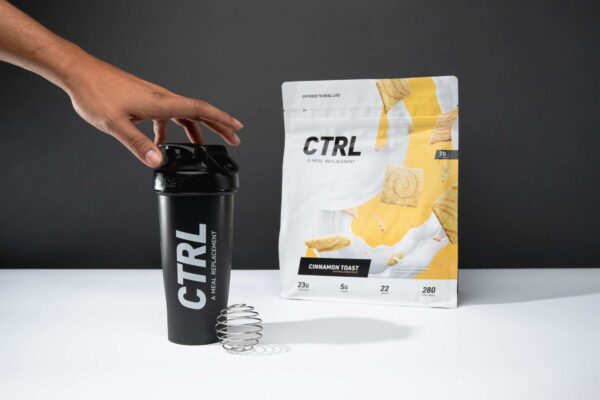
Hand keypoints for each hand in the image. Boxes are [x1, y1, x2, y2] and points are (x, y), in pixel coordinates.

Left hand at [64, 57, 242, 166]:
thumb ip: (138, 144)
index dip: (221, 119)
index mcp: (160, 102)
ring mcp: (153, 97)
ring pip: (183, 113)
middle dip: (217, 126)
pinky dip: (170, 129)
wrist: (79, 73)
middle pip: (198, 112)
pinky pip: (166, 115)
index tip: (236, 127)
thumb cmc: (95, 93)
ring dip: (195, 129)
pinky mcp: (143, 99)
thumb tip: (158, 161)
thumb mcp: (115, 124)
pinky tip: (160, 141)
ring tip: (201, 147)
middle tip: (232, 139)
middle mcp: (160, 97)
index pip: (199, 110)